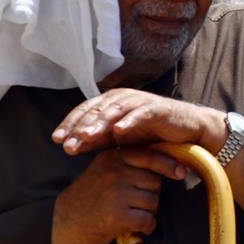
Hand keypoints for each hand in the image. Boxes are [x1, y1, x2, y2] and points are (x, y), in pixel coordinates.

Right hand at [50, 147, 186, 243]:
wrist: (60, 223)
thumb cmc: (88, 198)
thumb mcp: (103, 171)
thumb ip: (127, 164)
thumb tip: (166, 161)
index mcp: (112, 157)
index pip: (150, 156)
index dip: (169, 165)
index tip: (182, 171)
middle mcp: (115, 172)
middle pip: (155, 182)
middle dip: (150, 194)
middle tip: (132, 203)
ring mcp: (116, 193)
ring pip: (153, 201)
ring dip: (147, 212)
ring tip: (128, 214)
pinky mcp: (118, 215)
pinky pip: (148, 219)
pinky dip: (146, 227)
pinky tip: (134, 228)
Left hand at [52, 89, 227, 157]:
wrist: (186, 131)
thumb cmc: (151, 134)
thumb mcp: (119, 139)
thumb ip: (97, 140)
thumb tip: (68, 146)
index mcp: (111, 102)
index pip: (85, 111)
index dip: (70, 123)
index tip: (57, 140)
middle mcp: (123, 98)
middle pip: (97, 110)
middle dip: (80, 126)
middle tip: (68, 142)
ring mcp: (140, 102)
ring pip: (115, 111)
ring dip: (100, 124)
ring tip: (87, 136)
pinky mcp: (158, 108)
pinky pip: (141, 113)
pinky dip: (130, 121)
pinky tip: (119, 131)